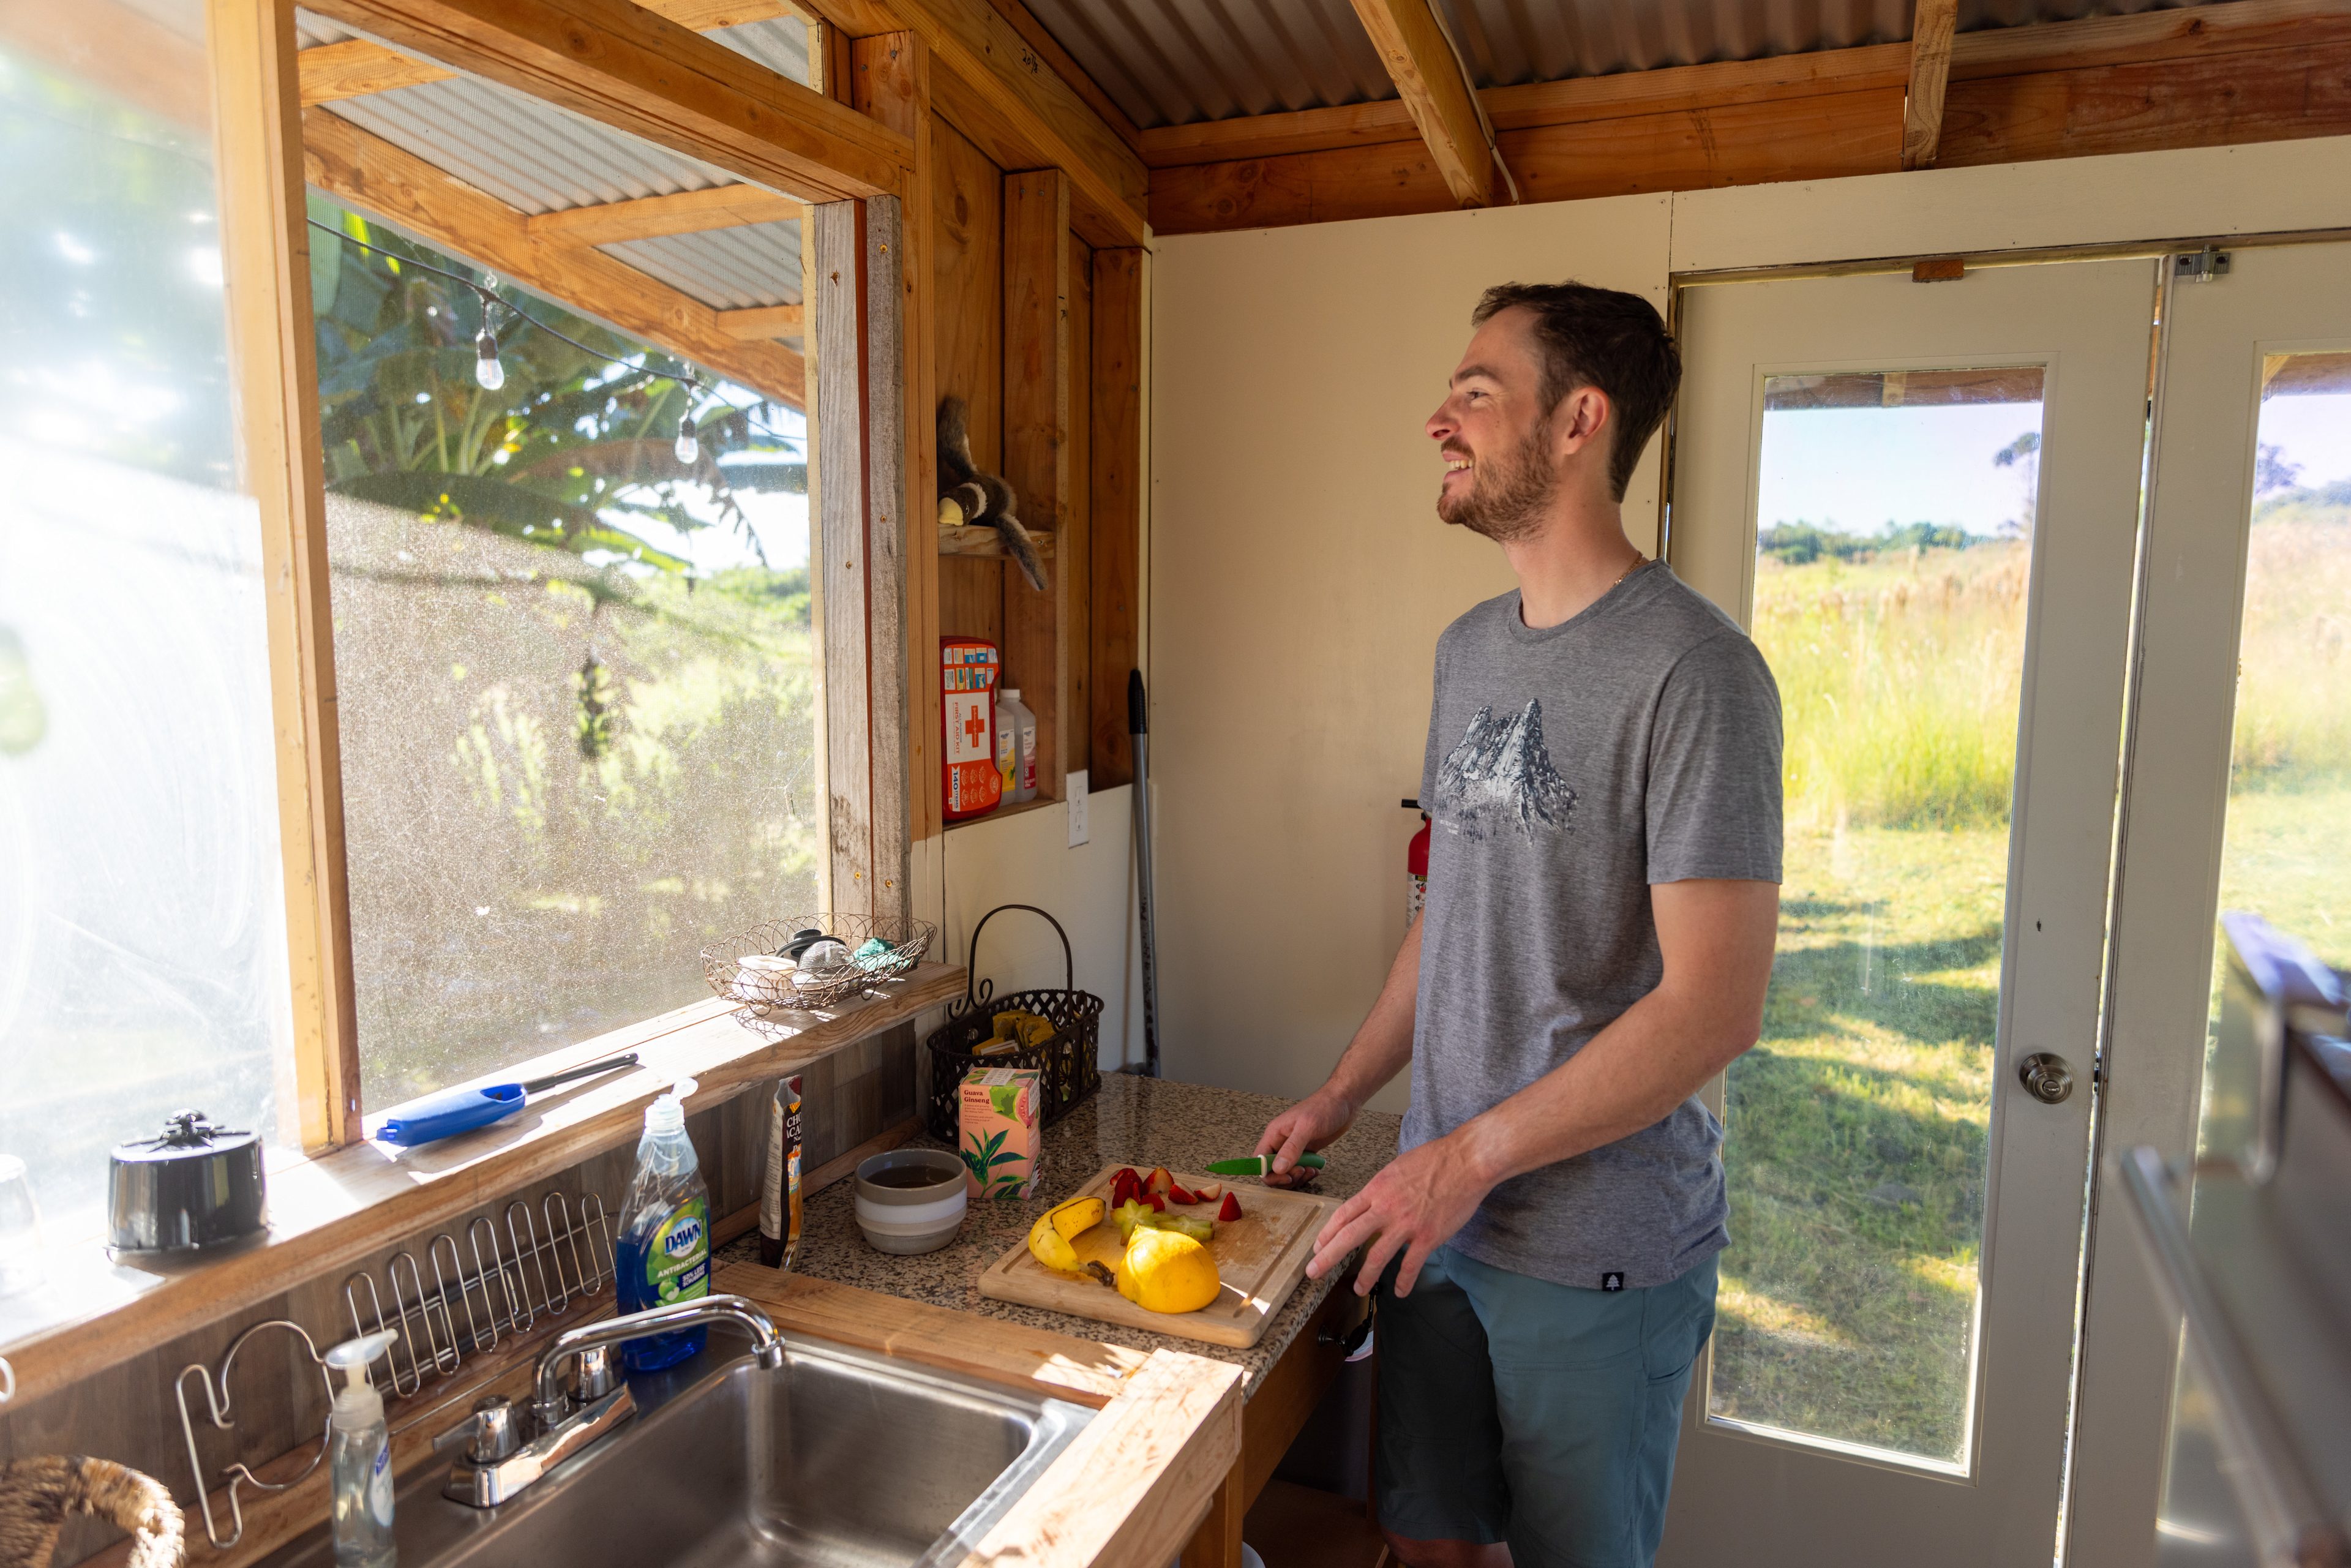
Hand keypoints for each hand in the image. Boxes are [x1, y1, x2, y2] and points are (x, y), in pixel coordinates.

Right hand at [1255, 1089, 1354, 1186]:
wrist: (1343, 1101)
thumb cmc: (1325, 1107)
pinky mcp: (1306, 1151)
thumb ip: (1292, 1148)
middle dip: (1285, 1177)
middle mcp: (1281, 1142)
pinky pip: (1300, 1169)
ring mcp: (1294, 1148)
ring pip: (1286, 1172)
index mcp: (1275, 1134)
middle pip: (1272, 1170)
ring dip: (1298, 1177)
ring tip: (1311, 1170)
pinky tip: (1316, 1169)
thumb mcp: (1307, 1127)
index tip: (1285, 1177)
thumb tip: (1278, 1168)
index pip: (1260, 1160)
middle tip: (1301, 1172)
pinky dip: (1307, 1174)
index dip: (1268, 1173)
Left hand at [1306, 1133, 1492, 1296]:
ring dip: (1365, 1276)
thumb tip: (1371, 1200)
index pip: (1344, 1214)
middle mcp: (1386, 1207)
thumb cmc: (1434, 1159)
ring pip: (1377, 1256)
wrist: (1465, 1160)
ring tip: (1358, 1289)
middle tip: (1313, 1272)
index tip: (1317, 1246)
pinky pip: (1411, 1264)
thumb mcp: (1397, 1168)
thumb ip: (1382, 1188)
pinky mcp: (1428, 1236)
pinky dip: (1404, 1281)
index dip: (1327, 1233)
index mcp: (1377, 1189)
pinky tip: (1399, 1291)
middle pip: (1349, 1236)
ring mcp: (1406, 1224)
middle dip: (1328, 1257)